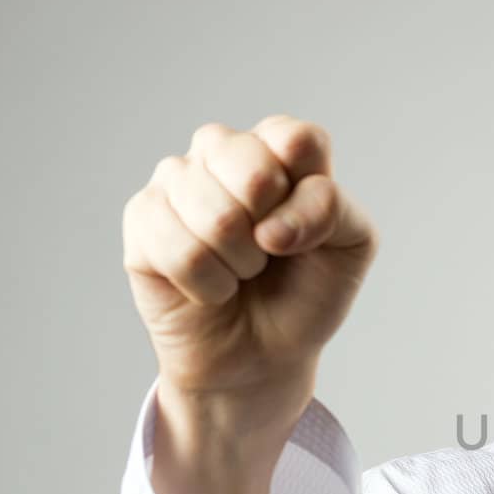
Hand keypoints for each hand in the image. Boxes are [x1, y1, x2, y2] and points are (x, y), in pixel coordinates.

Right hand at [122, 114, 378, 406]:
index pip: (297, 140)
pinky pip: (182, 251)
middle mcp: (224, 150)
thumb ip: (333, 209)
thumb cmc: (305, 292)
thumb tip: (270, 226)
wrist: (263, 353)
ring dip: (240, 265)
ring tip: (239, 272)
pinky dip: (208, 286)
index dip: (308, 201)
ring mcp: (177, 179)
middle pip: (254, 169)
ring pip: (217, 216)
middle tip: (269, 254)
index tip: (307, 235)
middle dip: (273, 235)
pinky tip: (208, 287)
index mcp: (279, 146)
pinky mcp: (142, 217)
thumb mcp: (350, 247)